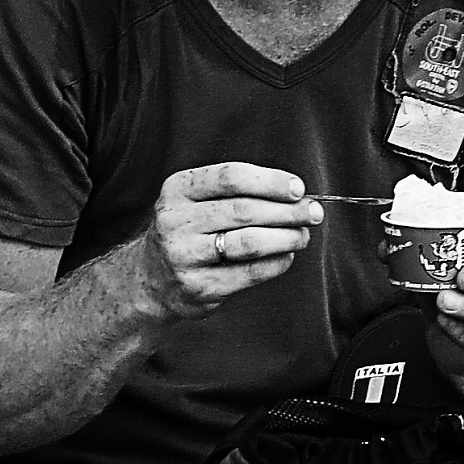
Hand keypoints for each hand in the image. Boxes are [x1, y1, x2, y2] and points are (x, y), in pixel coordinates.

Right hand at [143, 163, 319, 321]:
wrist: (150, 277)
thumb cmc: (188, 231)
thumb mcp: (196, 199)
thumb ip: (237, 192)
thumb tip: (297, 196)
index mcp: (177, 189)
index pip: (231, 177)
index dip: (271, 181)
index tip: (299, 188)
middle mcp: (175, 220)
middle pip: (245, 210)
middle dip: (288, 211)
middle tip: (313, 214)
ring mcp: (183, 255)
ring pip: (249, 242)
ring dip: (286, 238)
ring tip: (302, 236)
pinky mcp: (198, 287)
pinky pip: (249, 273)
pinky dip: (276, 263)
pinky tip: (286, 257)